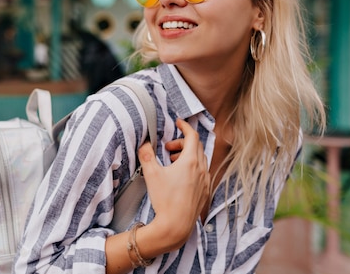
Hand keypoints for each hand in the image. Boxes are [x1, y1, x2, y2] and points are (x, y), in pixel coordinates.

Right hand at [137, 118, 209, 249]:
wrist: (176, 226)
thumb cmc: (165, 200)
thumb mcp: (151, 174)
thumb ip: (146, 154)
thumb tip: (145, 143)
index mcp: (190, 161)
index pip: (192, 136)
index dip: (185, 126)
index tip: (179, 122)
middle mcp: (201, 169)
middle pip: (196, 146)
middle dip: (182, 142)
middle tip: (169, 147)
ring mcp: (205, 181)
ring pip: (200, 159)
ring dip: (187, 155)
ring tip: (173, 161)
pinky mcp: (205, 192)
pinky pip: (202, 172)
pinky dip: (193, 167)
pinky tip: (181, 176)